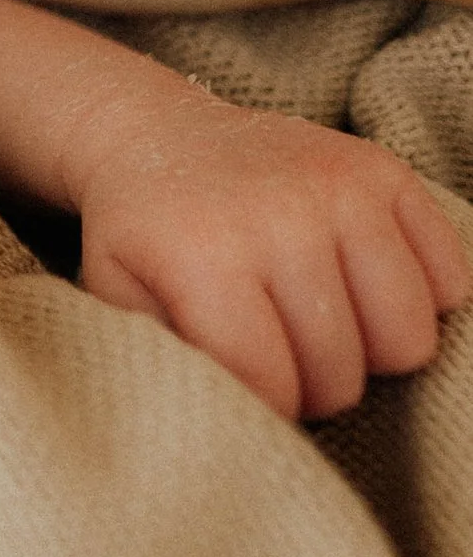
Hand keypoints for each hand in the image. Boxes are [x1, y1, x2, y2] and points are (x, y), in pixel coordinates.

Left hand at [66, 73, 471, 420]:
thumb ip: (168, 362)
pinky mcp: (385, 171)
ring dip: (370, 351)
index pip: (273, 384)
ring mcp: (340, 186)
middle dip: (312, 385)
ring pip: (407, 335)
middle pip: (342, 371)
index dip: (267, 407)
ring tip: (325, 329)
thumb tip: (225, 425)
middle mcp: (279, 214)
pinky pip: (450, 277)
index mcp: (204, 252)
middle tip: (283, 356)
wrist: (158, 132)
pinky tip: (363, 289)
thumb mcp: (117, 297)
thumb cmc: (143, 232)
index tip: (250, 389)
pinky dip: (419, 300)